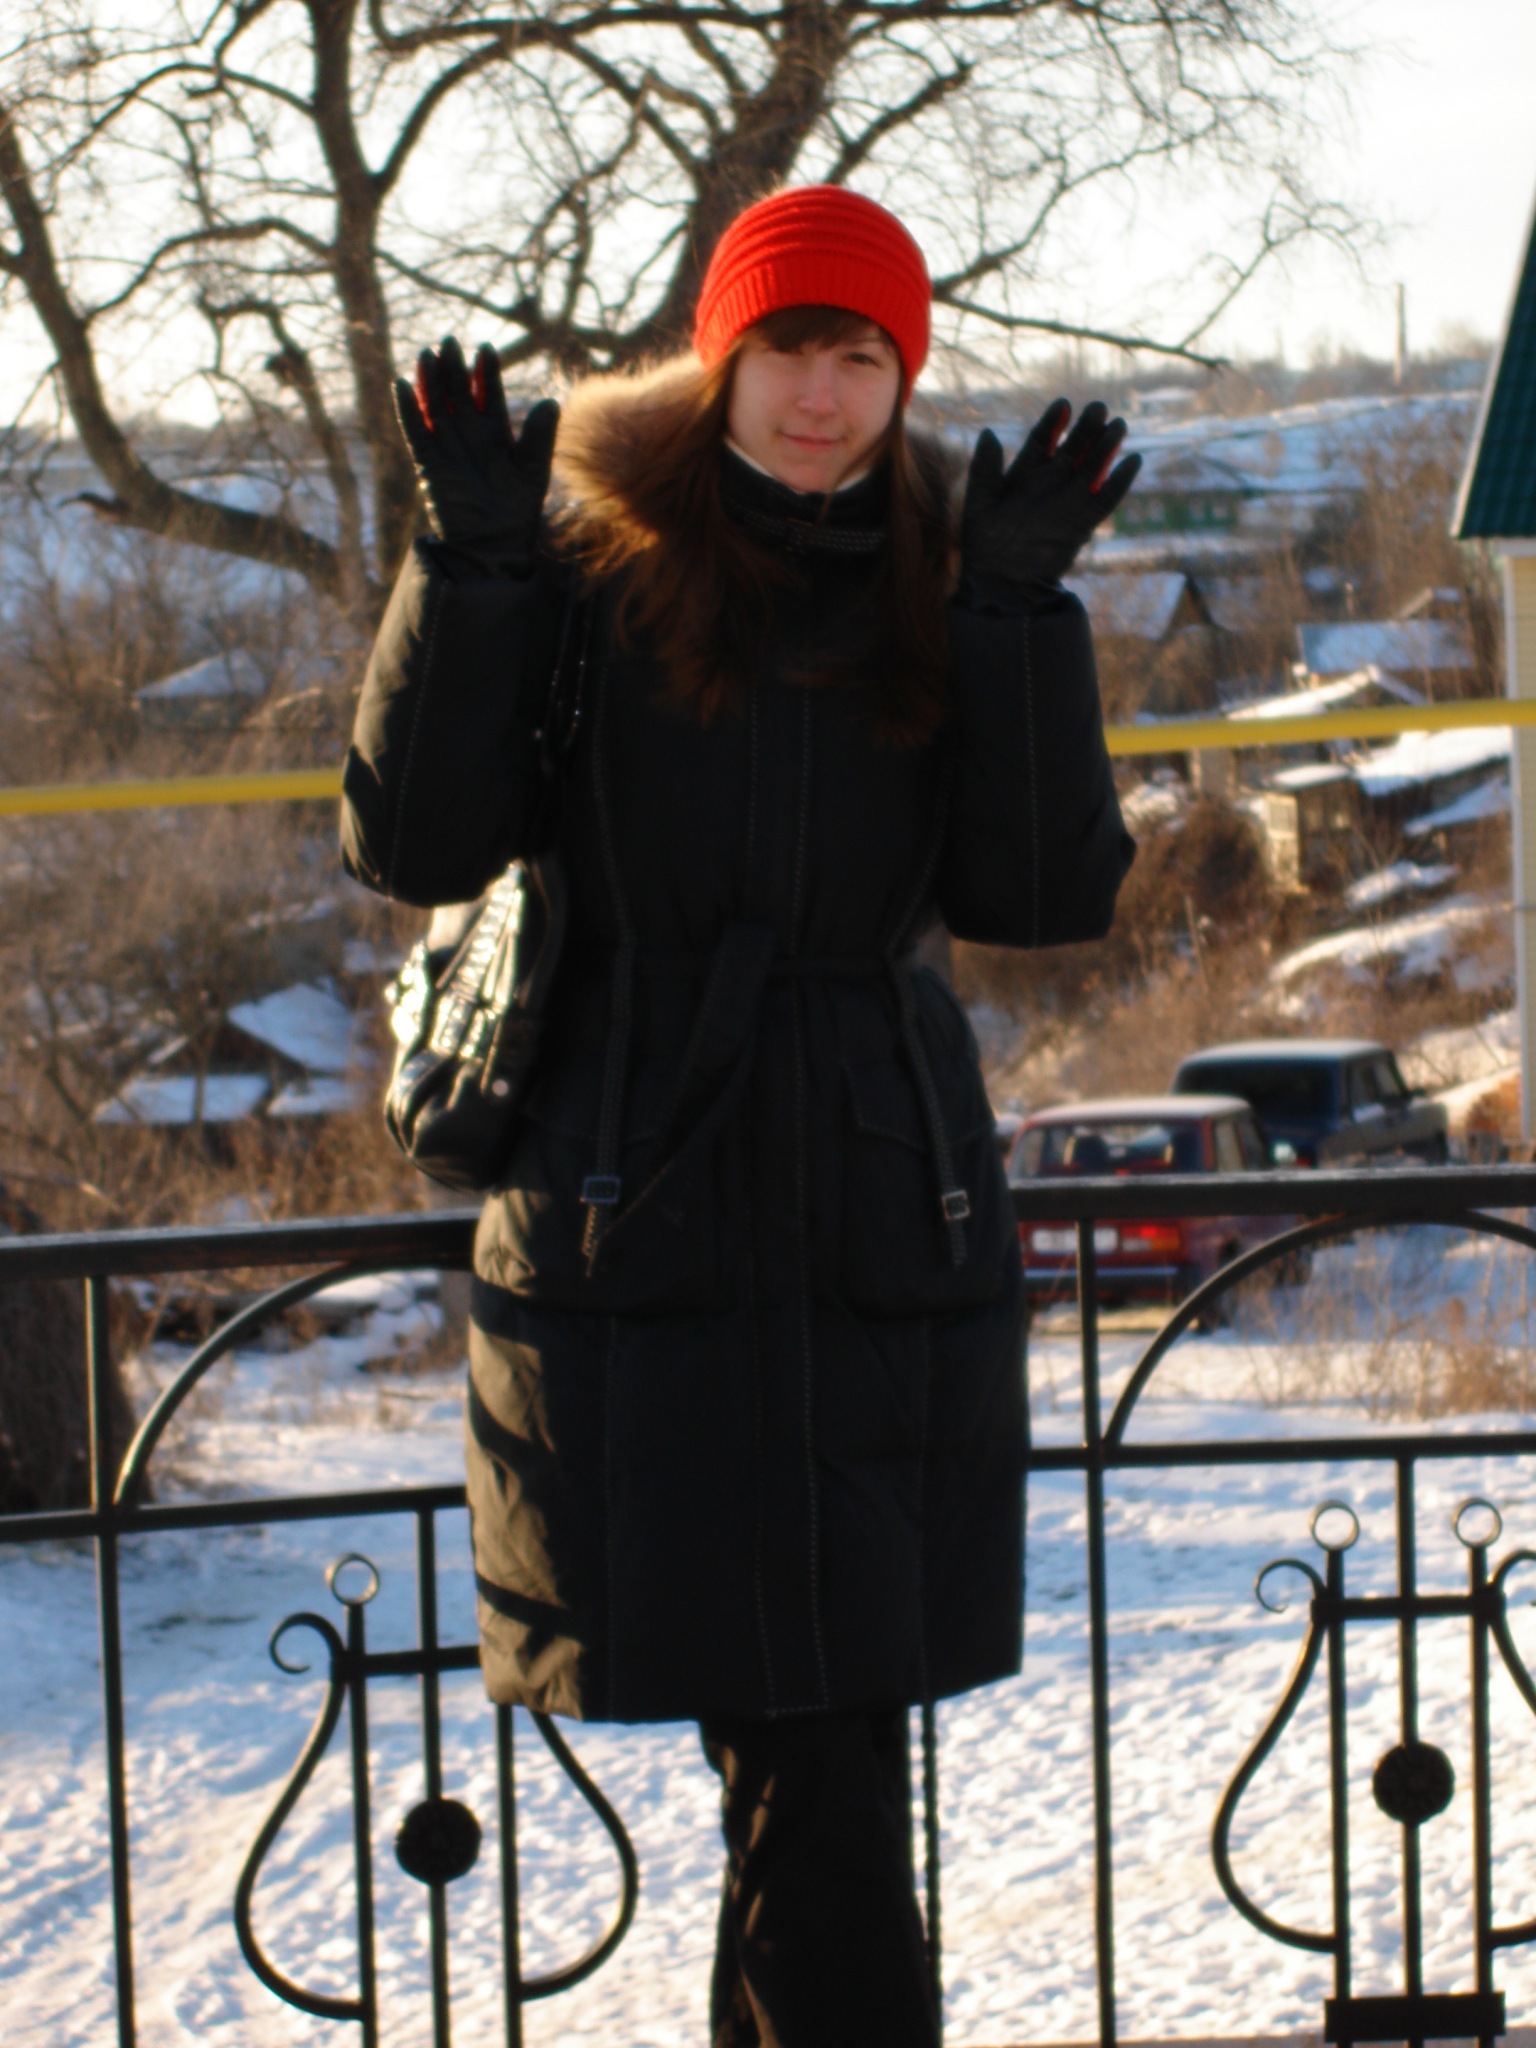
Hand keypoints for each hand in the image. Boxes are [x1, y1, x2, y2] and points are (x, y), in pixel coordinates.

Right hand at [393, 336, 559, 573]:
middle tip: (449, 341)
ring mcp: (447, 447)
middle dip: (454, 368)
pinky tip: (402, 384)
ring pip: (436, 406)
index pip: (489, 394)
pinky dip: (408, 410)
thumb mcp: (533, 469)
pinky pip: (415, 431)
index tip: (486, 349)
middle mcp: (469, 436)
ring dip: (430, 382)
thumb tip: (551, 402)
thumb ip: (539, 436)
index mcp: (496, 434)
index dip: (486, 373)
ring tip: (427, 355)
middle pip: (458, 394)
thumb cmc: (517, 509)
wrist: (493, 543)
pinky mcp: (429, 463)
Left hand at [960, 399, 1140, 601]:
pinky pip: (1105, 498)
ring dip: (1104, 448)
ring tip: (1118, 426)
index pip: (1040, 440)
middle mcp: (1049, 483)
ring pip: (1091, 468)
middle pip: (1072, 448)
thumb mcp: (980, 503)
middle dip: (1085, 428)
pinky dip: (1119, 482)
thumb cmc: (984, 544)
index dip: (1052, 423)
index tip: (1063, 405)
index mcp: (1023, 474)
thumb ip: (985, 469)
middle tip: (1099, 408)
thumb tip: (989, 433)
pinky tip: (1132, 461)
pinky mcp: (1083, 522)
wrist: (1002, 583)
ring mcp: (1068, 501)